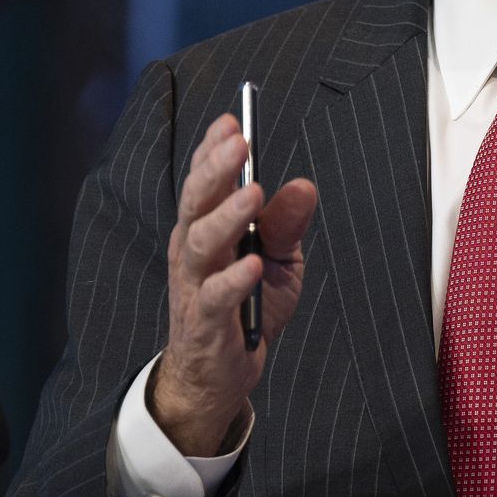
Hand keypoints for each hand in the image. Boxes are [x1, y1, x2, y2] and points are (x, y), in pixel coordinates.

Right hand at [150, 114, 317, 455]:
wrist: (219, 376)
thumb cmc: (247, 309)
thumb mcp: (278, 262)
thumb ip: (286, 225)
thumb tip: (304, 185)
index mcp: (205, 228)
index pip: (204, 180)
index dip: (213, 149)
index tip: (233, 119)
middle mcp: (191, 250)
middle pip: (196, 201)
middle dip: (216, 168)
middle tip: (240, 142)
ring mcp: (192, 285)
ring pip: (200, 242)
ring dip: (226, 216)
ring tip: (252, 193)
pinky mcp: (203, 323)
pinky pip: (215, 297)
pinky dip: (234, 279)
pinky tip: (253, 263)